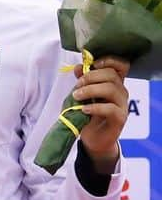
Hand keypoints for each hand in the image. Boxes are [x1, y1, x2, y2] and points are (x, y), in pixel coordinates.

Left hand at [72, 55, 129, 173]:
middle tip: (77, 85)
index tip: (92, 64)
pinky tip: (83, 109)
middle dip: (91, 76)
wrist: (92, 138)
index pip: (120, 65)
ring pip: (111, 89)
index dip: (109, 60)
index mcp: (113, 82)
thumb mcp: (81, 95)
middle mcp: (121, 91)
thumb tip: (79, 67)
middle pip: (112, 75)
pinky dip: (95, 107)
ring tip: (76, 96)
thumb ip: (81, 81)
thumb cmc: (86, 114)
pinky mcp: (120, 118)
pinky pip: (111, 109)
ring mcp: (122, 105)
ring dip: (90, 90)